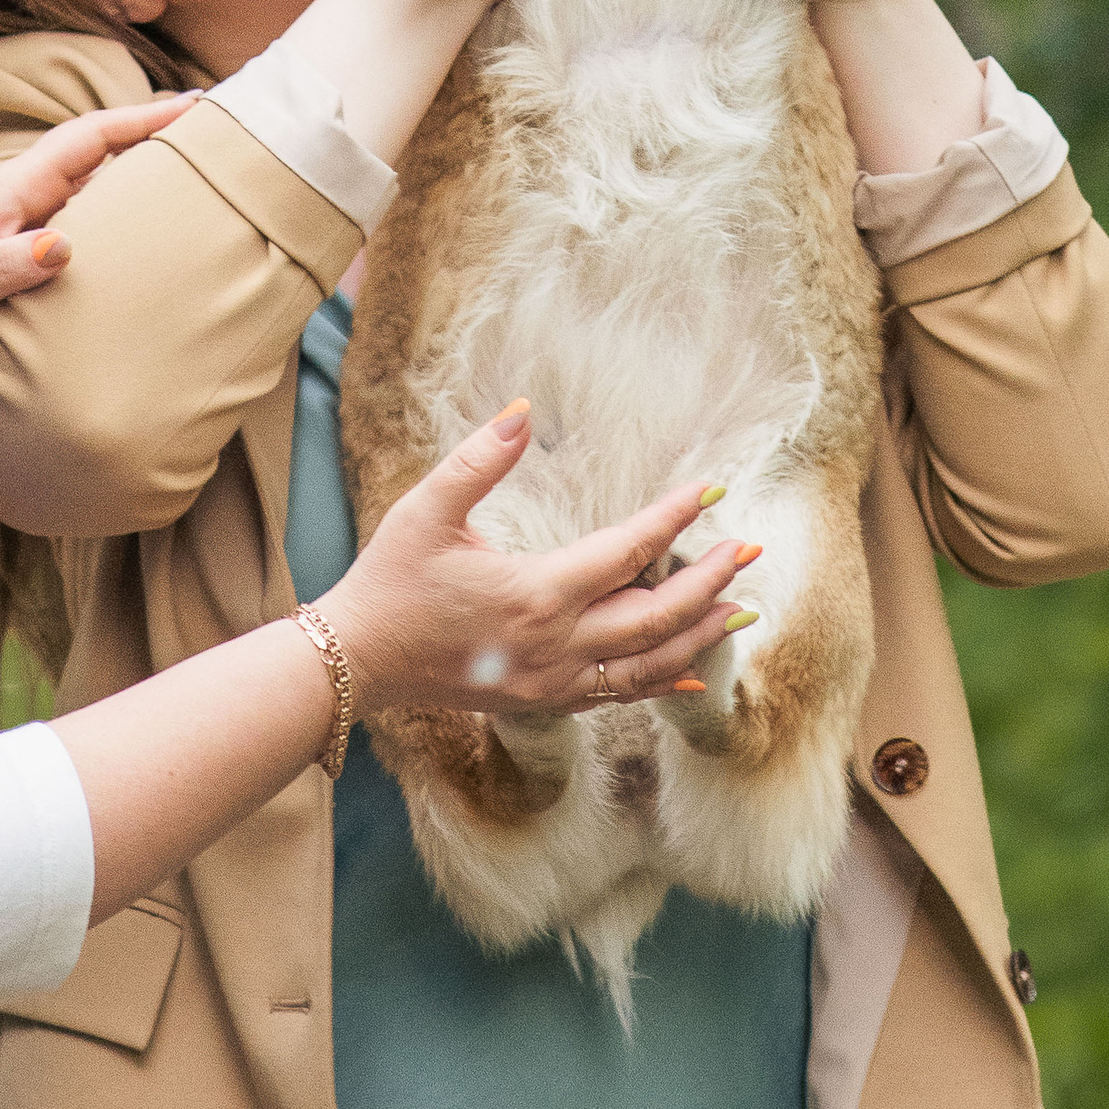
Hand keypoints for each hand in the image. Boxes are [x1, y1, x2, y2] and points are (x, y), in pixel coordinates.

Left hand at [0, 94, 199, 411]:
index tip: (197, 105)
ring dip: (151, 189)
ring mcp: (34, 242)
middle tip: (223, 135)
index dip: (140, 118)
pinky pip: (97, 246)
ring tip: (211, 185)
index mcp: (11, 195)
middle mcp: (29, 209)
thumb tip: (62, 247)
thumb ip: (2, 267)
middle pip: (106, 162)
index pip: (87, 141)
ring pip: (104, 203)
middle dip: (160, 141)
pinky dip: (132, 238)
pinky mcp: (36, 279)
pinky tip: (164, 253)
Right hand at [321, 400, 753, 716]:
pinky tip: (693, 670)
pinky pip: (622, 696)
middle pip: (659, 617)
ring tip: (742, 608)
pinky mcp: (545, 700)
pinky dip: (664, 680)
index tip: (708, 492)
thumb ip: (478, 459)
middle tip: (749, 551)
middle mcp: (557, 644)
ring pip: (651, 665)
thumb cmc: (390, 580)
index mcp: (536, 593)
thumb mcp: (426, 510)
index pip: (628, 551)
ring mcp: (555, 681)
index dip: (673, 518)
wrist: (359, 659)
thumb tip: (523, 409)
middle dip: (711, 583)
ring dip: (701, 635)